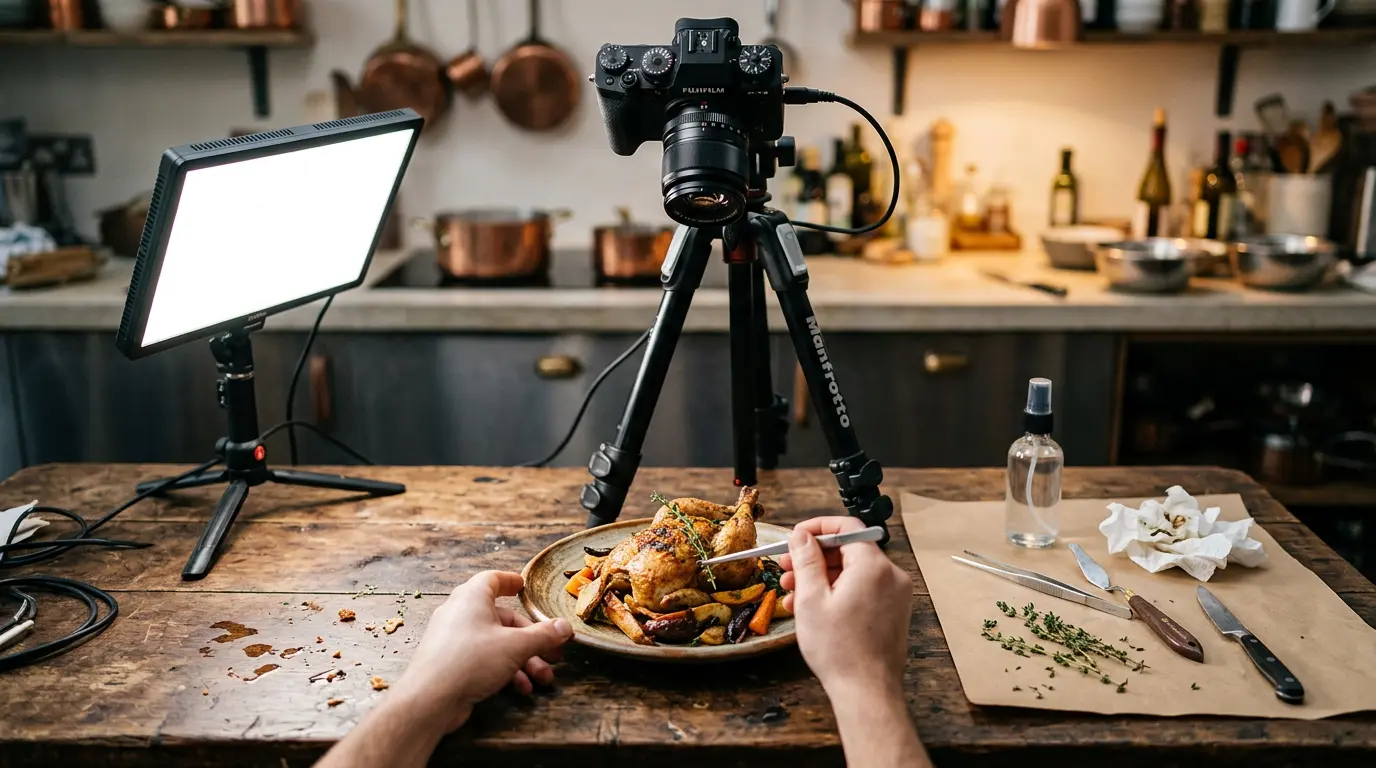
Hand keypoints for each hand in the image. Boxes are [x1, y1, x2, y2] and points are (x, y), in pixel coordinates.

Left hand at [391, 571, 572, 734]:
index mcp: (471, 597)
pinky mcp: (452, 663)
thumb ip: (543, 635)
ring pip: (497, 643)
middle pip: (503, 619)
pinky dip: (505, 670)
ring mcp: (455, 640)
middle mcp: (461, 614)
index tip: (523, 587)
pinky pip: (485, 660)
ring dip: (524, 659)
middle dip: (532, 638)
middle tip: (554, 651)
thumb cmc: (470, 660)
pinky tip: (522, 688)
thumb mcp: (515, 646)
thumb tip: (565, 626)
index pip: (492, 579)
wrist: (430, 699)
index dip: (510, 582)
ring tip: (543, 677)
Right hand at [777, 517, 911, 697]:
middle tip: (786, 568)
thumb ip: (806, 560)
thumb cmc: (840, 650)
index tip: (796, 537)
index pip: (847, 528)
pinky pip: (863, 590)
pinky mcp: (893, 611)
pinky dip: (838, 593)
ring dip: (822, 578)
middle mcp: (891, 575)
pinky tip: (813, 608)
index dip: (817, 528)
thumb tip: (802, 535)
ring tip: (792, 594)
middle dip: (814, 558)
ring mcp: (895, 594)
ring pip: (853, 572)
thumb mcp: (811, 599)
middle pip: (849, 551)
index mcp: (873, 566)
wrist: (867, 692)